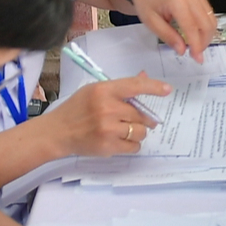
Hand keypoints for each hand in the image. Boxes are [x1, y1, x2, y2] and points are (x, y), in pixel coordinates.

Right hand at [43, 75, 169, 156]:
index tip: (167, 90)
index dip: (154, 87)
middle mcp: (107, 109)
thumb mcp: (94, 91)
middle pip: (141, 114)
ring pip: (140, 131)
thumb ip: (120, 88)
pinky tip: (119, 140)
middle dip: (142, 118)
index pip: (135, 86)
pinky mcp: (108, 147)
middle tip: (133, 120)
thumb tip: (145, 78)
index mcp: (104, 90)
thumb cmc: (77, 109)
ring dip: (137, 132)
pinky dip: (131, 144)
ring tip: (123, 130)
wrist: (58, 132)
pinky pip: (134, 146)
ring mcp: (108, 129)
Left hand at [128, 0, 215, 59]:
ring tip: (196, 46)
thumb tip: (182, 50)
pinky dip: (206, 27)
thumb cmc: (146, 1)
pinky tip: (197, 35)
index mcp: (176, 1)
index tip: (196, 58)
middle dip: (204, 42)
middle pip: (206, 24)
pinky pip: (209, 14)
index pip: (192, 27)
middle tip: (196, 54)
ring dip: (207, 36)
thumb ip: (168, 36)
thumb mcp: (151, 22)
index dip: (196, 45)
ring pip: (211, 20)